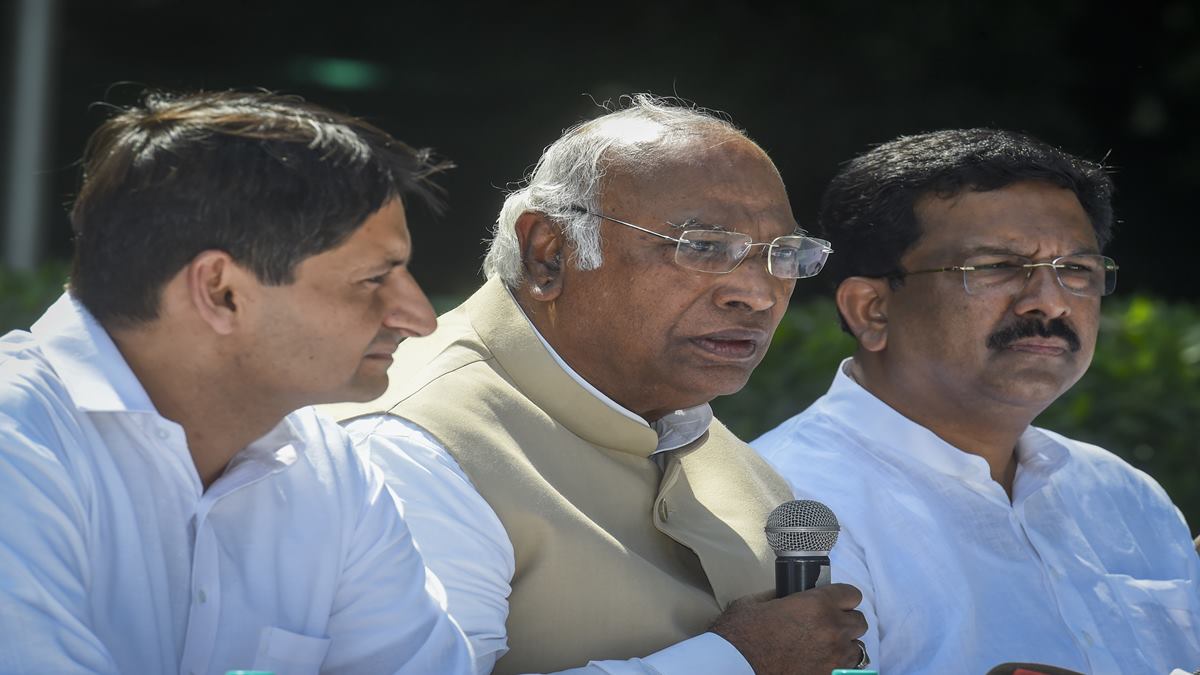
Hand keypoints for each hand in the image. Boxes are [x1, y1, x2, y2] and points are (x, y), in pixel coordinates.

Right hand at [709, 583, 867, 674]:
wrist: (736, 667)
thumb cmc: (741, 635)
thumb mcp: (756, 602)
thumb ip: (779, 594)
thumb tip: (788, 594)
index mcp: (816, 604)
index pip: (851, 594)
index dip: (842, 596)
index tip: (834, 600)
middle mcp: (832, 629)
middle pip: (859, 621)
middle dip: (845, 620)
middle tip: (828, 623)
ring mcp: (833, 658)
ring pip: (857, 647)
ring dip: (844, 644)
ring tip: (825, 646)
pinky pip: (847, 669)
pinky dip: (838, 664)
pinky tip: (822, 661)